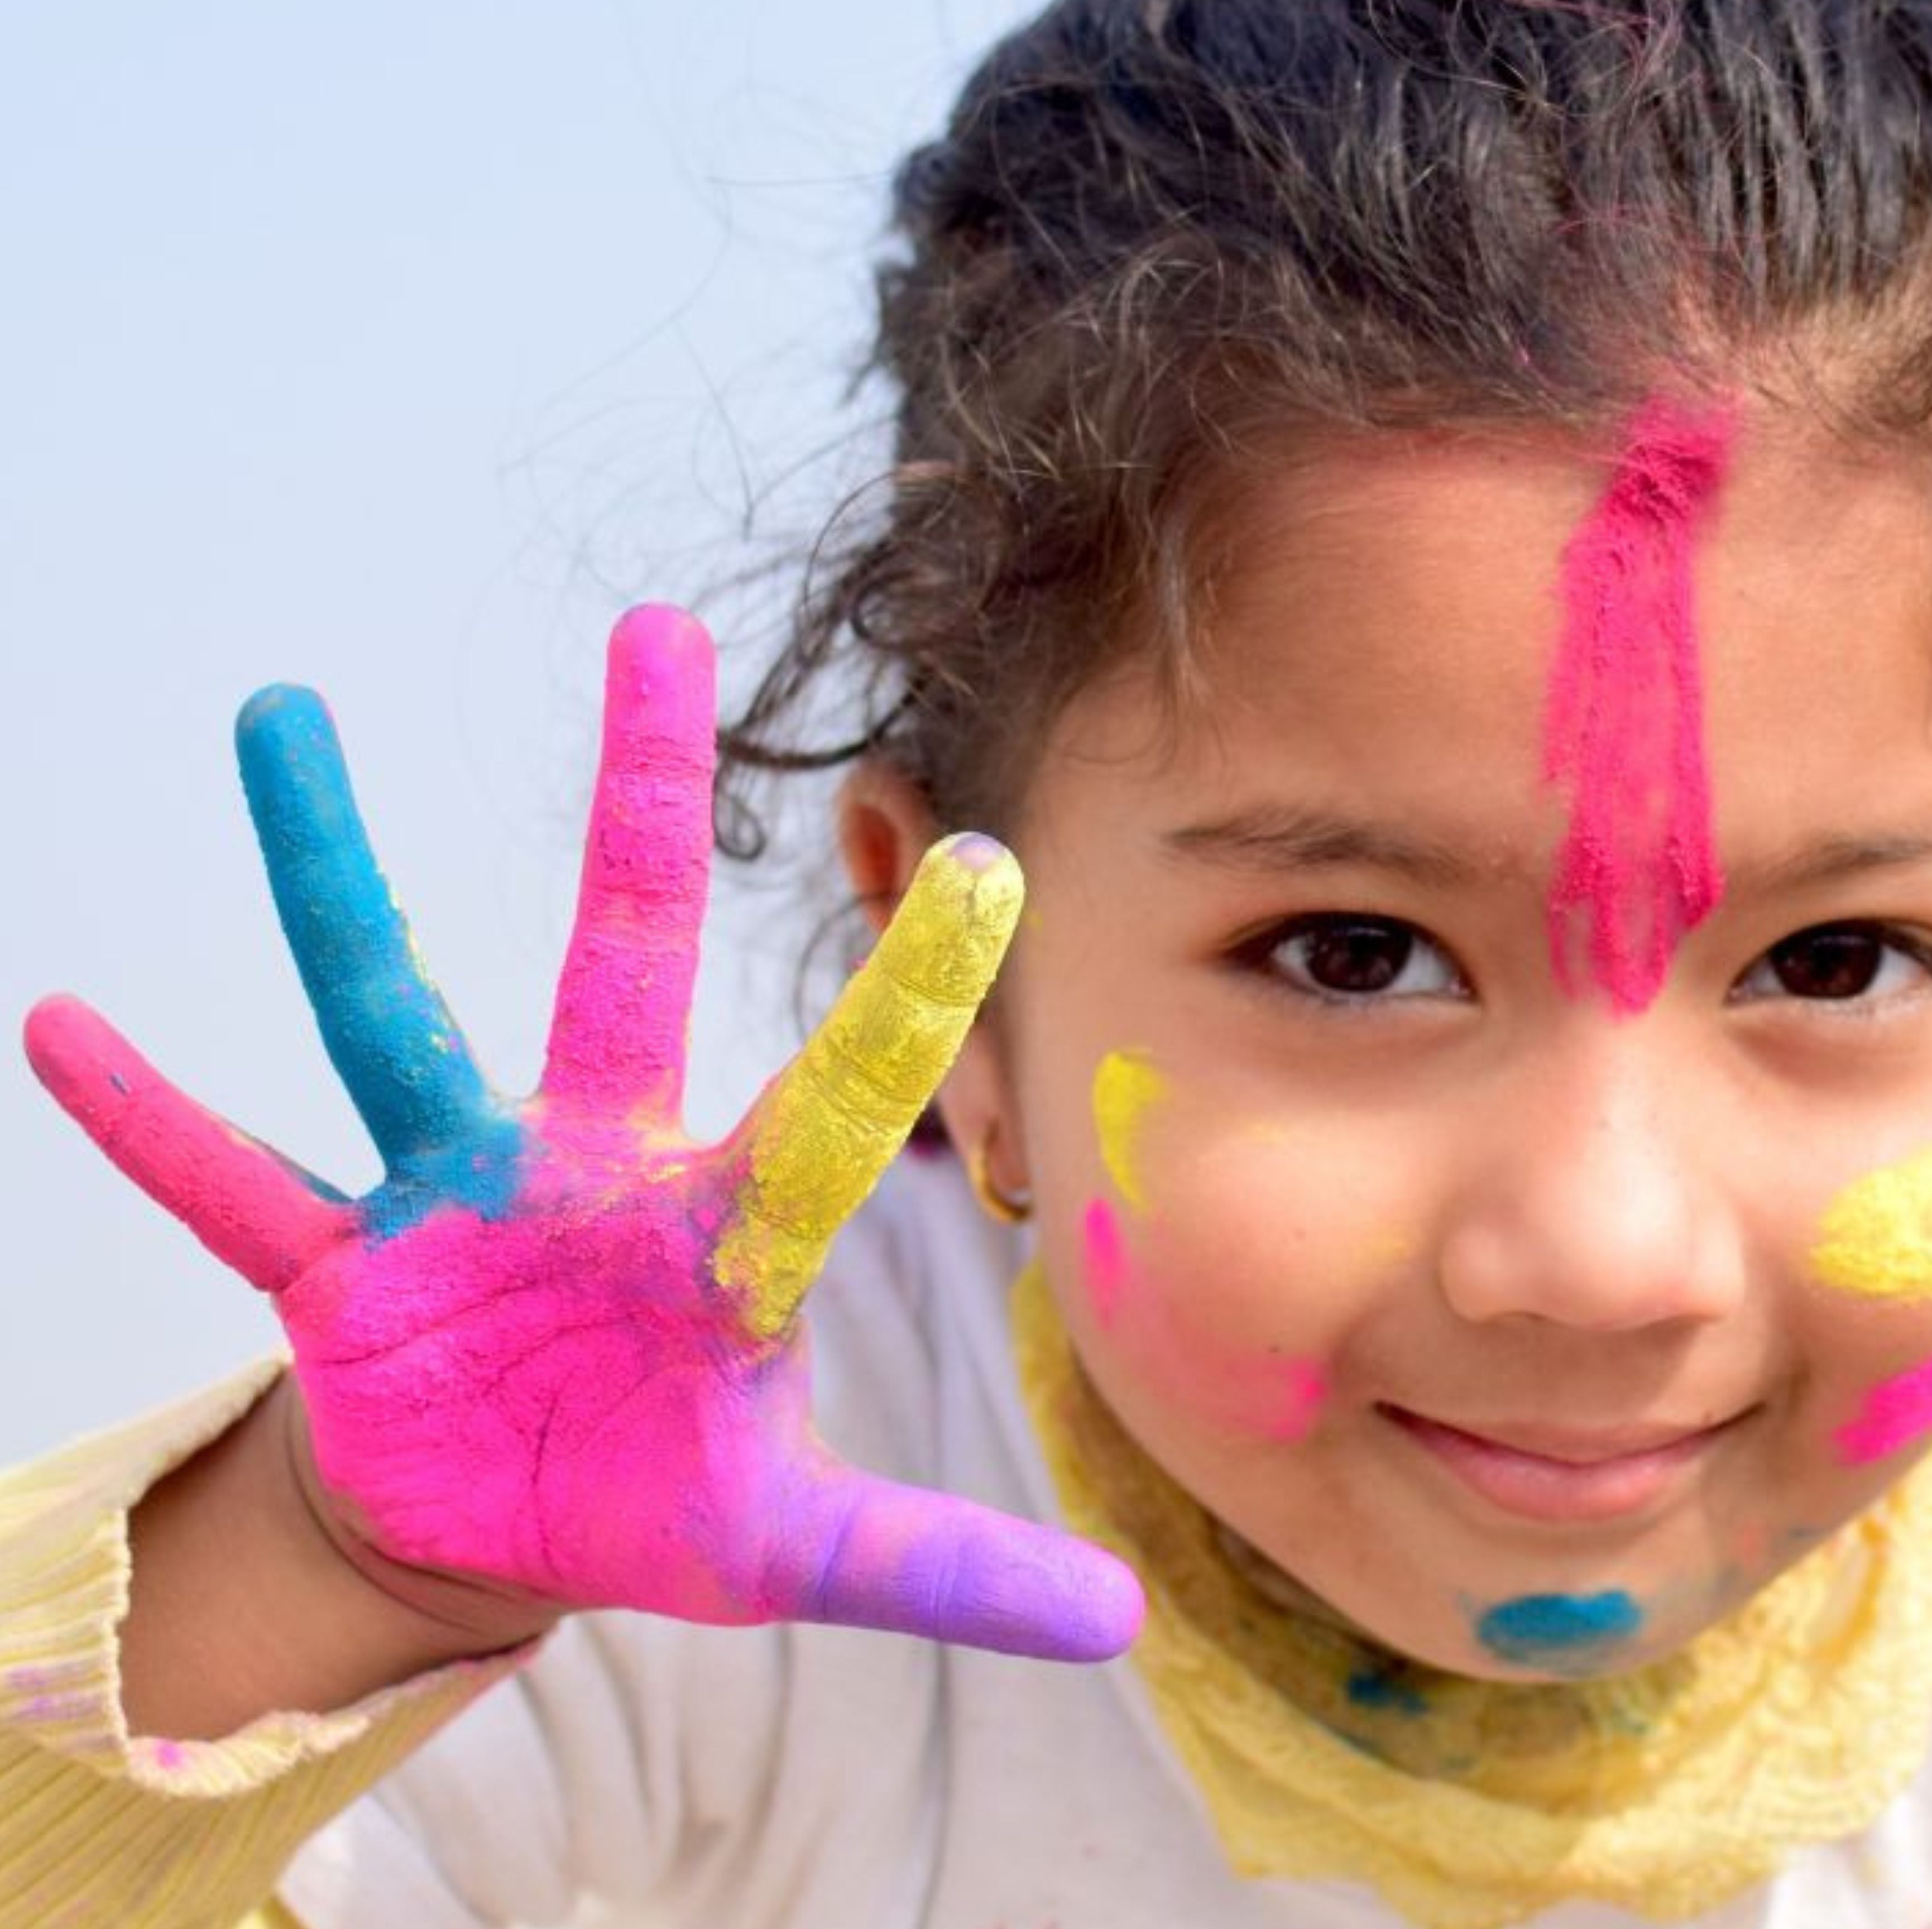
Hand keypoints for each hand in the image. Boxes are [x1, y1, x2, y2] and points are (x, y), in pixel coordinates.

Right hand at [25, 606, 1140, 1661]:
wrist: (504, 1520)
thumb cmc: (659, 1497)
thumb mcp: (798, 1551)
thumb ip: (943, 1563)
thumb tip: (1119, 1624)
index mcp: (723, 1236)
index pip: (839, 1104)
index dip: (908, 999)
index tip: (995, 862)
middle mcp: (593, 1172)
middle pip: (626, 956)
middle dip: (643, 802)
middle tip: (656, 627)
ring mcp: (455, 1201)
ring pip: (389, 1013)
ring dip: (332, 875)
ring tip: (282, 715)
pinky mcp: (340, 1267)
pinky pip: (231, 1184)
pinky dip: (154, 1121)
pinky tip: (65, 1027)